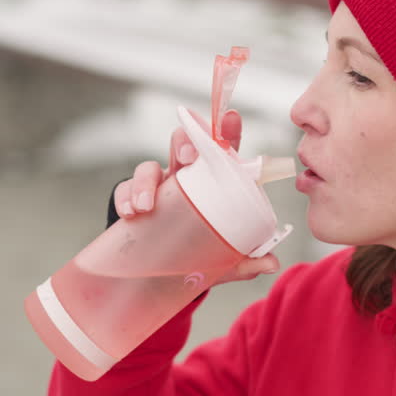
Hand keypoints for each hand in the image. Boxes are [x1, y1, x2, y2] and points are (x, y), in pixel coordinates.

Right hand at [111, 108, 280, 282]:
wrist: (160, 277)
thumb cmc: (199, 255)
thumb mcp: (224, 261)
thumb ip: (246, 260)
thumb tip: (272, 264)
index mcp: (211, 185)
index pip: (222, 153)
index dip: (227, 133)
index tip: (232, 118)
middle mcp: (184, 179)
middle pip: (183, 147)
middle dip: (185, 143)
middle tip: (188, 158)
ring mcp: (157, 189)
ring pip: (148, 167)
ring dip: (146, 182)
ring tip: (145, 206)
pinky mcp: (131, 201)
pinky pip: (124, 191)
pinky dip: (126, 199)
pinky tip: (130, 214)